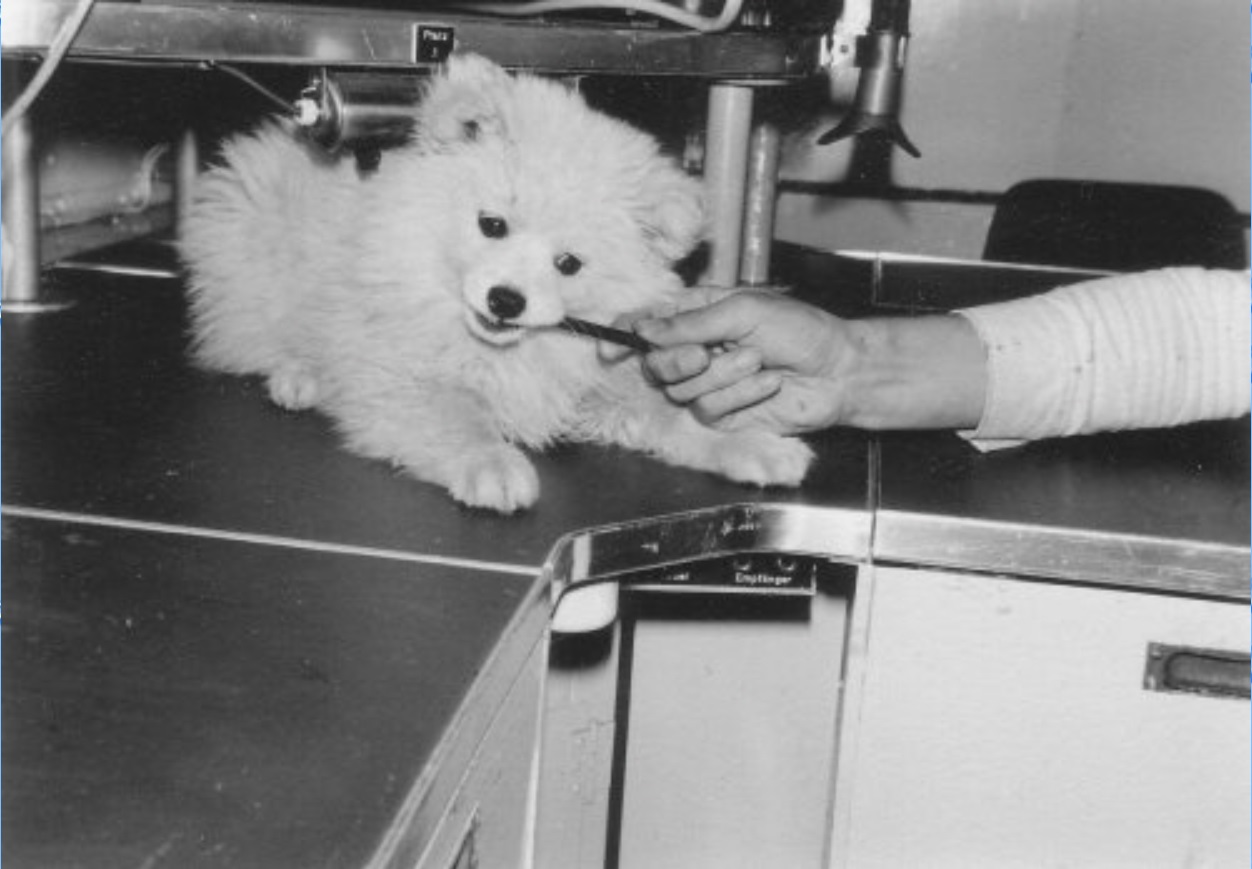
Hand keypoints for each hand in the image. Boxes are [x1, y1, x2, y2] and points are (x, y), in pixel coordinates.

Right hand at [634, 289, 855, 433]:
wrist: (838, 371)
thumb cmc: (799, 329)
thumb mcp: (742, 311)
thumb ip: (690, 322)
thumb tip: (644, 328)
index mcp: (696, 315)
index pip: (646, 324)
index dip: (621, 335)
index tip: (609, 348)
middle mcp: (696, 349)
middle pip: (654, 363)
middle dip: (676, 360)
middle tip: (704, 353)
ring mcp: (708, 384)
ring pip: (680, 389)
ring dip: (721, 375)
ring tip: (757, 361)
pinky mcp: (723, 414)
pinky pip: (708, 408)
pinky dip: (739, 395)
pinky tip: (767, 383)